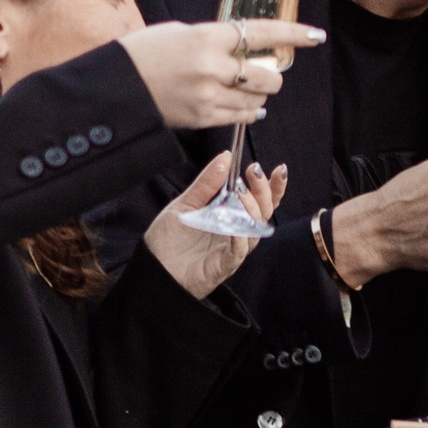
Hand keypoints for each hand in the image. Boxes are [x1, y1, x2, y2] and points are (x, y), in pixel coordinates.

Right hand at [118, 20, 322, 128]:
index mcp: (207, 38)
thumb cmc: (145, 52)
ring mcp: (207, 97)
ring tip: (248, 90)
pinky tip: (249, 109)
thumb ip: (215, 39)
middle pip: (266, 77)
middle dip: (272, 77)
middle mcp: (211, 68)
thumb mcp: (181, 32)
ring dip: (259, 96)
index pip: (262, 33)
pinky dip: (248, 113)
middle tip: (266, 74)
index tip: (317, 36)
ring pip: (256, 102)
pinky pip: (240, 118)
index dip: (293, 34)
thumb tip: (244, 46)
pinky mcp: (201, 119)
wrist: (114, 87)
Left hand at [142, 151, 287, 299]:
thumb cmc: (168, 241)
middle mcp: (236, 233)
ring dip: (251, 209)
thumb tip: (226, 157)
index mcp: (231, 218)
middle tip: (253, 173)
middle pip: (263, 213)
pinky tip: (233, 222)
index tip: (276, 169)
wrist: (151, 270)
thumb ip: (206, 184)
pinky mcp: (223, 266)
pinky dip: (240, 235)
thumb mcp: (185, 204)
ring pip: (255, 230)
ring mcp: (231, 250)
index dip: (273, 188)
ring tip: (239, 192)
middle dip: (264, 191)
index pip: (261, 202)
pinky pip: (239, 250)